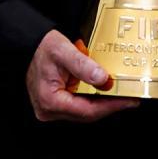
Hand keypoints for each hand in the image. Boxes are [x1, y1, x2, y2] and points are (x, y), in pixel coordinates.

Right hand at [25, 29, 139, 121]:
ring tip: (120, 93)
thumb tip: (104, 80)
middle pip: (87, 114)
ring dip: (101, 101)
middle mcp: (49, 110)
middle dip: (109, 105)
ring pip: (83, 110)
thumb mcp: (63, 50)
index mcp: (50, 101)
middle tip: (129, 97)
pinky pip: (78, 104)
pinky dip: (91, 97)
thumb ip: (83, 65)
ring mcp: (51, 109)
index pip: (87, 111)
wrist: (28, 44)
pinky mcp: (55, 104)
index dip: (110, 106)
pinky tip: (103, 89)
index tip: (128, 101)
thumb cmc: (41, 47)